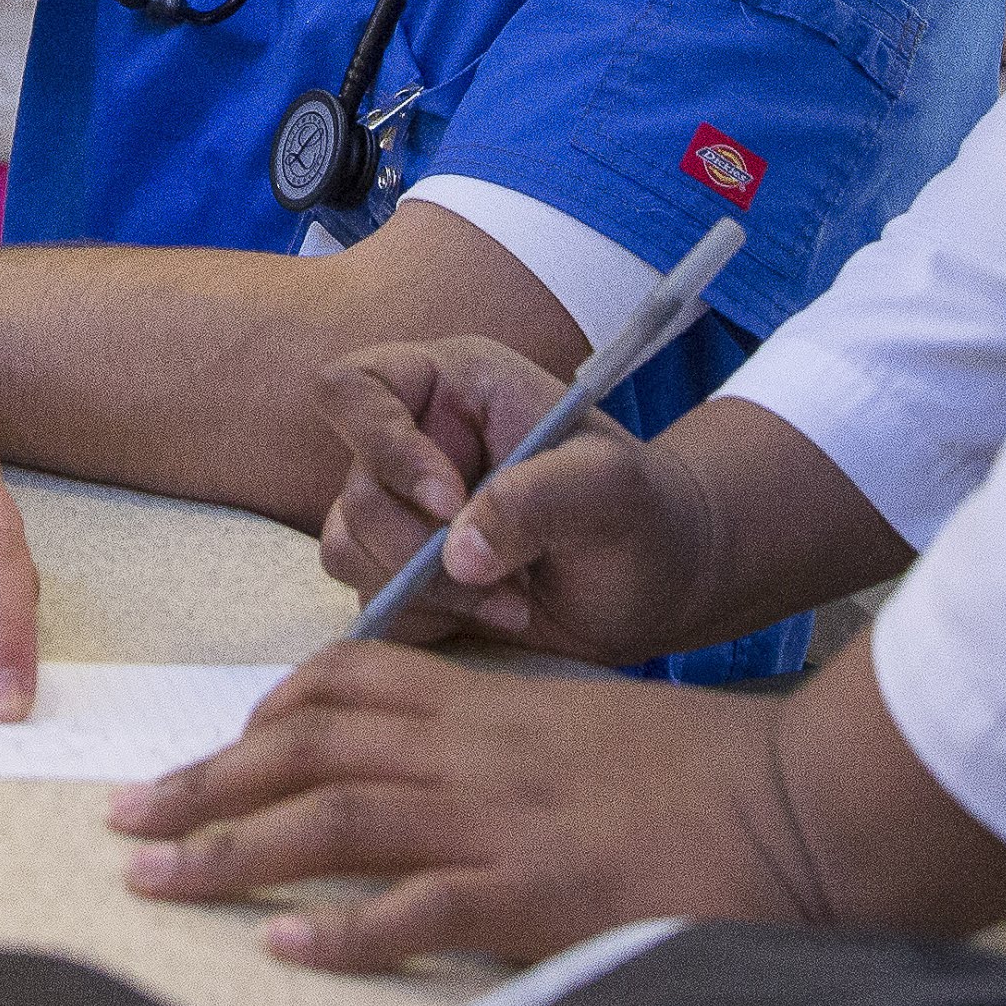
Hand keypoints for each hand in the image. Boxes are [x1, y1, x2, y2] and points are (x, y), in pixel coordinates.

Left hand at [111, 643, 803, 970]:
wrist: (799, 800)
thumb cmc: (702, 768)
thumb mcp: (586, 722)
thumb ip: (510, 736)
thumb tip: (457, 768)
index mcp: (486, 702)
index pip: (345, 684)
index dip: (268, 714)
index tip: (217, 747)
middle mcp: (473, 752)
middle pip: (306, 750)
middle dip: (206, 781)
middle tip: (127, 816)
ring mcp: (499, 822)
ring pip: (333, 820)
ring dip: (232, 848)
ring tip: (154, 876)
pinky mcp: (536, 894)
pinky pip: (418, 911)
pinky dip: (345, 928)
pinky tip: (284, 944)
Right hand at [311, 338, 718, 667]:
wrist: (657, 583)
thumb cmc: (641, 511)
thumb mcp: (611, 487)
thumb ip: (537, 499)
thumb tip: (455, 553)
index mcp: (452, 386)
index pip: (355, 387)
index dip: (382, 443)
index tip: (449, 500)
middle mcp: (414, 442)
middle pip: (354, 490)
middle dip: (420, 548)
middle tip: (503, 579)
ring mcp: (403, 513)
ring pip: (349, 550)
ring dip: (426, 591)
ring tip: (511, 602)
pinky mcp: (403, 577)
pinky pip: (372, 602)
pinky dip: (428, 619)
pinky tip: (494, 617)